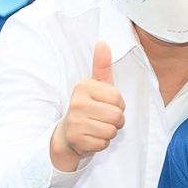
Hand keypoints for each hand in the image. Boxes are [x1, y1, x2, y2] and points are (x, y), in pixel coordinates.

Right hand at [49, 42, 125, 171]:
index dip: (119, 105)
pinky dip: (102, 143)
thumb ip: (101, 66)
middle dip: (116, 121)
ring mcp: (75, 122)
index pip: (118, 99)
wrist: (68, 133)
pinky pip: (103, 144)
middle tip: (104, 118)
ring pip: (111, 131)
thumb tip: (103, 43)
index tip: (108, 105)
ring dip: (109, 132)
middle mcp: (77, 103)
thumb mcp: (96, 85)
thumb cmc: (88, 106)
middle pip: (117, 116)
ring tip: (98, 127)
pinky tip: (93, 137)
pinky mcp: (76, 140)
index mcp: (83, 87)